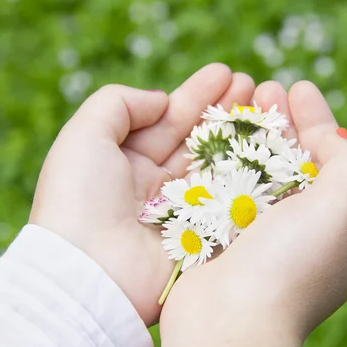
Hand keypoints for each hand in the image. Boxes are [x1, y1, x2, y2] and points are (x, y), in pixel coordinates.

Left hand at [29, 63, 254, 325]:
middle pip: (196, 140)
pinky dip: (247, 176)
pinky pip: (228, 200)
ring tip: (265, 108)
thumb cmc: (79, 199)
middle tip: (252, 85)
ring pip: (216, 166)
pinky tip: (268, 152)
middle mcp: (153, 184)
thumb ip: (119, 103)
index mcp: (124, 159)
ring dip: (240, 138)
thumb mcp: (84, 135)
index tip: (225, 73)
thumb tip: (161, 100)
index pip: (167, 120)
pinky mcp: (200, 236)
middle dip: (223, 111)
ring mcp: (179, 211)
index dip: (196, 95)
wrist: (88, 273)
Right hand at [157, 80, 346, 346]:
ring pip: (257, 172)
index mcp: (340, 231)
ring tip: (240, 99)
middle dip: (282, 122)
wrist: (228, 322)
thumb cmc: (290, 266)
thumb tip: (331, 138)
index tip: (300, 88)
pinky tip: (214, 132)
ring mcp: (259, 239)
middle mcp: (301, 235)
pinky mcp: (222, 239)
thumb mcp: (343, 210)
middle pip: (294, 163)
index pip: (335, 163)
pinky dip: (222, 158)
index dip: (320, 121)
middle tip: (267, 87)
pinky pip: (225, 188)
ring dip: (250, 134)